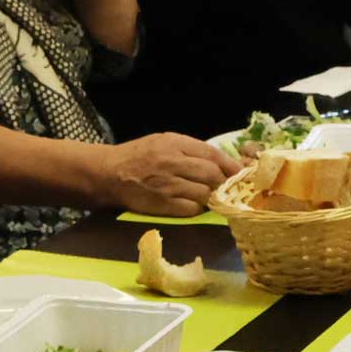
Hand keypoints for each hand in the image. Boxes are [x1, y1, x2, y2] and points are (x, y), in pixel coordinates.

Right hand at [93, 133, 230, 216]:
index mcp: (175, 143)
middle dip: (225, 183)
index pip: (212, 154)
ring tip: (212, 197)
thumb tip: (220, 161)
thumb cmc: (139, 155)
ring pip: (204, 193)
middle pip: (212, 174)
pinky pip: (191, 209)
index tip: (241, 172)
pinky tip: (195, 205)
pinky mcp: (162, 204)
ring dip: (212, 197)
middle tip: (229, 188)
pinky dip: (198, 209)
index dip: (230, 165)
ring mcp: (168, 185)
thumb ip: (190, 149)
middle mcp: (172, 162)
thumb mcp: (164, 141)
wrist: (109, 173)